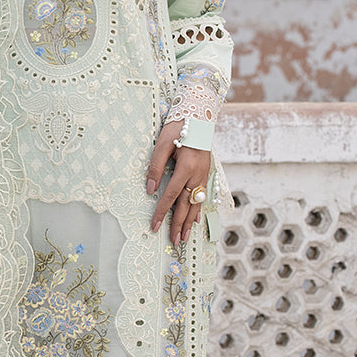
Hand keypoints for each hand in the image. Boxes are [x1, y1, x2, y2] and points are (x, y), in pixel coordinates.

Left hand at [146, 120, 210, 244]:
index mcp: (187, 167)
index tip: (154, 226)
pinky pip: (202, 196)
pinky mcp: (206, 173)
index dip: (162, 212)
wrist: (199, 116)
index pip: (171, 195)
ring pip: (196, 203)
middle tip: (174, 241)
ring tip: (184, 237)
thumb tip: (150, 190)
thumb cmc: (178, 127)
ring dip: (189, 221)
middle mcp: (198, 174)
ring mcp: (205, 174)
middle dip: (179, 224)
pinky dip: (198, 209)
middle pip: (186, 204)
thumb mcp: (162, 144)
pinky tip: (194, 220)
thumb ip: (155, 167)